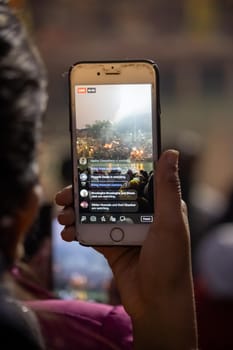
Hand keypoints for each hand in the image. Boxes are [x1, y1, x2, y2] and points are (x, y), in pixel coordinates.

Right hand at [55, 149, 197, 349]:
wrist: (158, 305)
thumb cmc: (170, 263)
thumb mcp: (170, 222)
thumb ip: (167, 188)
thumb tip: (172, 152)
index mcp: (155, 205)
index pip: (129, 180)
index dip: (107, 173)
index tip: (86, 169)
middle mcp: (139, 215)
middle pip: (106, 196)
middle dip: (83, 195)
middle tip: (64, 196)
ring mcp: (124, 231)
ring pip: (95, 214)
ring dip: (76, 214)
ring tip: (62, 217)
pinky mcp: (112, 246)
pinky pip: (91, 234)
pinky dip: (78, 232)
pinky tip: (68, 234)